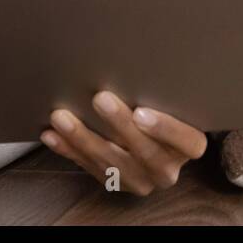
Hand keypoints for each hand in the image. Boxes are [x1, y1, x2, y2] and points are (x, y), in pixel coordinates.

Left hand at [41, 91, 206, 195]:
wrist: (156, 138)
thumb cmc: (166, 108)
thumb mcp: (172, 101)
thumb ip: (162, 91)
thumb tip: (134, 59)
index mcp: (189, 147)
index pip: (186, 141)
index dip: (165, 128)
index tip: (141, 112)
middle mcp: (167, 169)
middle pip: (145, 152)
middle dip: (119, 125)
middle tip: (100, 98)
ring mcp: (141, 180)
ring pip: (112, 163)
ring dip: (83, 138)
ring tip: (62, 117)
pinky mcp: (116, 184)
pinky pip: (90, 168)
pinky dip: (69, 150)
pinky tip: (52, 135)